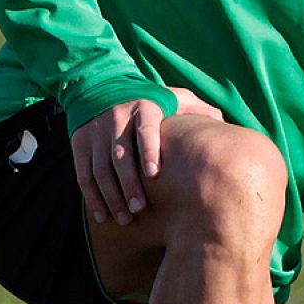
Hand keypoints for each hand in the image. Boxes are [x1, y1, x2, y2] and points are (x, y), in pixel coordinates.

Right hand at [71, 87, 224, 224]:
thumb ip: (196, 109)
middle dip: (129, 184)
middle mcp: (117, 117)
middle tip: (139, 209)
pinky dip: (92, 197)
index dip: (149, 150)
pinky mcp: (80, 141)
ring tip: (125, 218)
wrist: (102, 85)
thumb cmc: (150, 100)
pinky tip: (103, 215)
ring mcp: (96, 130)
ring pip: (100, 168)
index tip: (154, 174)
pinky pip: (84, 174)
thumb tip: (223, 123)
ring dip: (111, 196)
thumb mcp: (173, 96)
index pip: (146, 129)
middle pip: (120, 155)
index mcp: (144, 107)